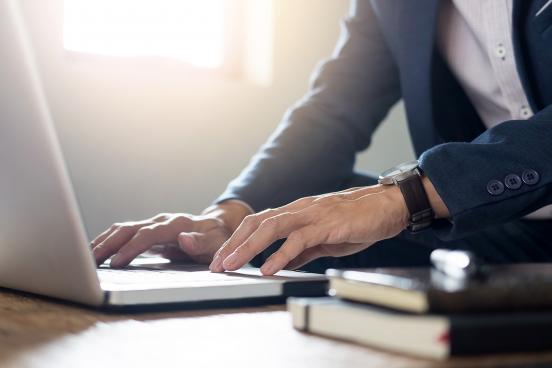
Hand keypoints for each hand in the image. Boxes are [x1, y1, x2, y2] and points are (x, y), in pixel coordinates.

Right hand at [91, 202, 250, 267]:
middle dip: (108, 244)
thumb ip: (200, 242)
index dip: (132, 248)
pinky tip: (95, 251)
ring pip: (122, 229)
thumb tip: (184, 239)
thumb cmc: (217, 238)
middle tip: (89, 261)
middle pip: (129, 229)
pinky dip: (107, 240)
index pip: (149, 235)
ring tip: (85, 257)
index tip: (117, 263)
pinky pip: (123, 233)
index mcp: (177, 224)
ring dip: (103, 241)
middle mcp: (161, 221)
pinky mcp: (147, 230)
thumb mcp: (216, 243)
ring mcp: (153, 224)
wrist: (217, 227)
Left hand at [209, 185, 409, 274]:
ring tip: (231, 265)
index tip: (222, 260)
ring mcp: (312, 214)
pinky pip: (298, 239)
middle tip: (216, 265)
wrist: (387, 206)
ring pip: (271, 227)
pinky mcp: (327, 224)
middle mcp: (299, 209)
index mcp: (296, 213)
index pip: (258, 223)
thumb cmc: (357, 221)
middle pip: (256, 223)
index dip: (236, 240)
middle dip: (232, 244)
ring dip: (247, 248)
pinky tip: (268, 268)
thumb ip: (302, 250)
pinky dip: (280, 254)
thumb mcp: (324, 239)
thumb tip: (282, 263)